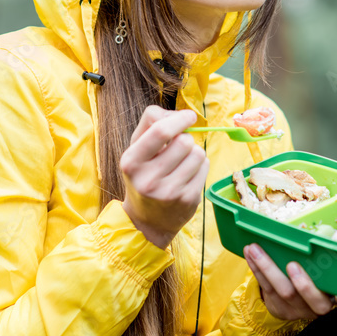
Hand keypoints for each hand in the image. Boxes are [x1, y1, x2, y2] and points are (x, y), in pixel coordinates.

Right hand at [121, 106, 208, 249]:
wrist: (148, 220)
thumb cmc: (144, 174)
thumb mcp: (136, 148)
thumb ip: (151, 123)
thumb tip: (180, 115)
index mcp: (131, 162)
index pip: (160, 131)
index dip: (179, 119)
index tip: (189, 116)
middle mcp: (148, 179)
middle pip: (184, 141)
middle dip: (185, 139)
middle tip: (177, 149)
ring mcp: (170, 192)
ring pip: (198, 153)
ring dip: (194, 152)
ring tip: (181, 163)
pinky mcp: (188, 200)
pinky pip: (205, 167)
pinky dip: (200, 165)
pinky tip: (187, 175)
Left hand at [243, 243, 336, 320]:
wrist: (299, 309)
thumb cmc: (330, 290)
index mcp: (327, 303)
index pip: (322, 300)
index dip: (309, 286)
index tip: (299, 268)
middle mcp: (306, 308)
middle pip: (297, 295)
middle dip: (287, 277)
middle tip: (287, 261)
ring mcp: (288, 305)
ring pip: (275, 288)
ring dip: (264, 266)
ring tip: (255, 247)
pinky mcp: (272, 301)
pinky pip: (261, 285)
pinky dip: (255, 267)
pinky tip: (249, 250)